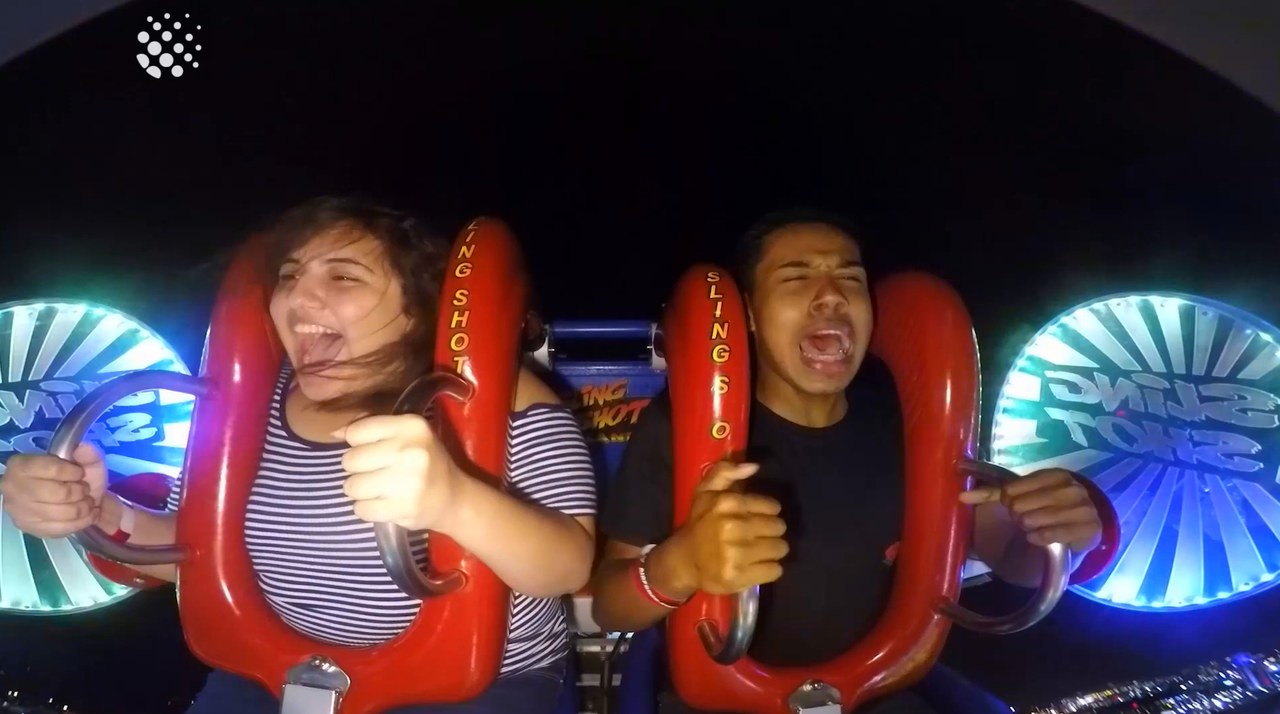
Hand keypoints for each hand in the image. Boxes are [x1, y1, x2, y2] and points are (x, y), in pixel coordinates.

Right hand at [0, 444, 107, 537]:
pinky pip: (63, 529)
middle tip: (84, 489)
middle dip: (80, 491)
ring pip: (65, 513)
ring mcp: (21, 512)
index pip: (54, 469)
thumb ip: (86, 452)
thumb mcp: (82, 459)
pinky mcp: (31, 529)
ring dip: (84, 507)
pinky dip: (83, 521)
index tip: (80, 473)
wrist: (68, 497)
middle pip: (61, 494)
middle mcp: (14, 489)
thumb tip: (83, 448)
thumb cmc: (72, 476)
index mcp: (21, 465)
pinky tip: (88, 514)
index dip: (75, 472)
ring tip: (87, 502)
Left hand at [338, 414, 462, 531]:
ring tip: (377, 489)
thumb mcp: (405, 435)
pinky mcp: (404, 507)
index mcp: (412, 425)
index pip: (356, 432)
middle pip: (350, 460)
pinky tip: (382, 504)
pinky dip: (366, 509)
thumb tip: (334, 433)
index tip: (373, 451)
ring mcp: (409, 481)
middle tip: (375, 472)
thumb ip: (370, 428)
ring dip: (359, 491)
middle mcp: (411, 450)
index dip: (358, 444)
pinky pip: (361, 509)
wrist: (453, 497)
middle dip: (357, 469)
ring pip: (352, 486)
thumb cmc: (423, 461)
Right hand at [668, 460, 788, 595]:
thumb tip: (754, 466)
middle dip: (771, 532)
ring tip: (758, 552)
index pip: (773, 507)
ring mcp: (737, 554)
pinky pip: (775, 570)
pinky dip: (769, 569)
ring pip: (780, 548)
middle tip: (758, 536)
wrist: (683, 561)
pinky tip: (756, 566)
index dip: (768, 512)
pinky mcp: (739, 576)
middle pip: (779, 528)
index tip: (758, 519)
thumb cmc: (700, 524)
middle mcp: (733, 527)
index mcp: (728, 503)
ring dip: (772, 550)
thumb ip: (726, 472)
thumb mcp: (705, 491)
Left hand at [960, 468, 1101, 553]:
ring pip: (1031, 521)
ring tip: (1035, 526)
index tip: (1014, 504)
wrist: (1081, 527)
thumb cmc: (1046, 507)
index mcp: (1054, 474)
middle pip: (1019, 506)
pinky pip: (1048, 536)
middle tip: (1027, 518)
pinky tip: (1038, 537)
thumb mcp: (1023, 494)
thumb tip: (960, 496)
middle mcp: (1071, 487)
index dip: (1007, 501)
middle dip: (1018, 516)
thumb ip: (992, 493)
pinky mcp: (1088, 529)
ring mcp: (1083, 508)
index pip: (1010, 490)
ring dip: (1027, 528)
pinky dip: (1038, 539)